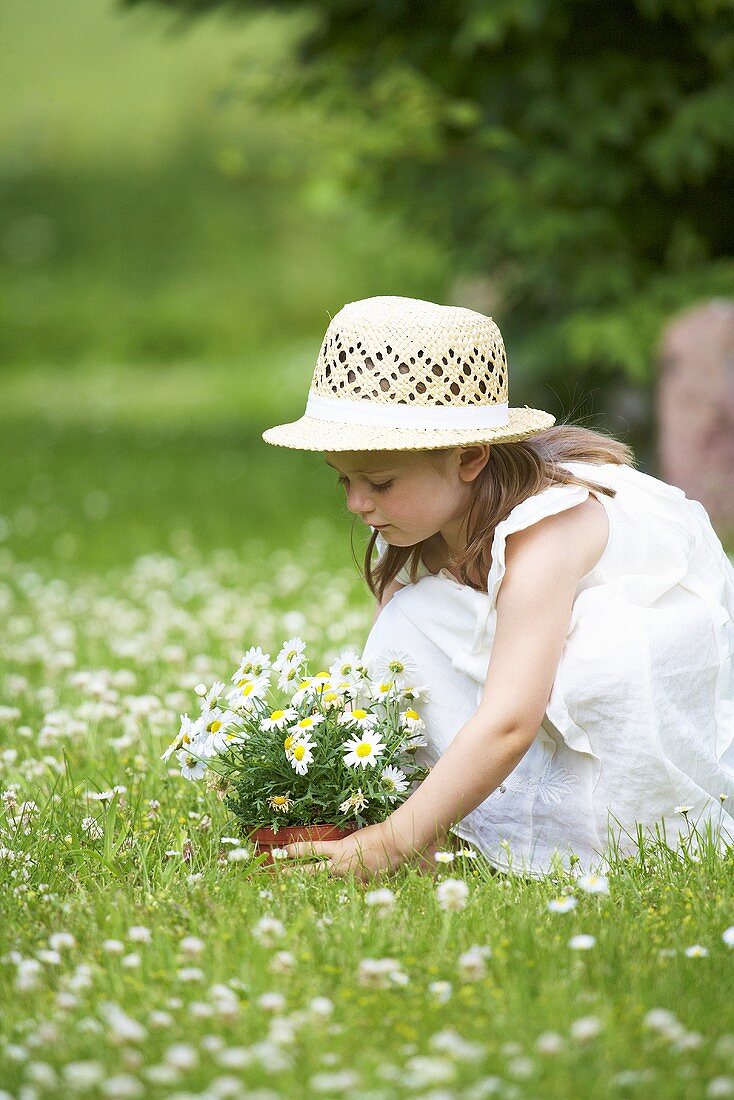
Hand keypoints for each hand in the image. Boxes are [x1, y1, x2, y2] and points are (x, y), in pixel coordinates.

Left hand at [280, 821, 409, 882]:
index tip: (282, 851)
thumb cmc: (376, 835)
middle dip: (295, 873)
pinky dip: (347, 889)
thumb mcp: (353, 839)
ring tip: (302, 890)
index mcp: (338, 849)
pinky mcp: (360, 886)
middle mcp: (340, 865)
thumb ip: (341, 848)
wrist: (394, 844)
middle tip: (282, 874)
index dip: (295, 850)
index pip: (311, 850)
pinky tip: (344, 893)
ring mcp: (350, 878)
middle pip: (312, 871)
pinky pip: (349, 889)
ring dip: (316, 886)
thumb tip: (331, 853)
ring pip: (328, 883)